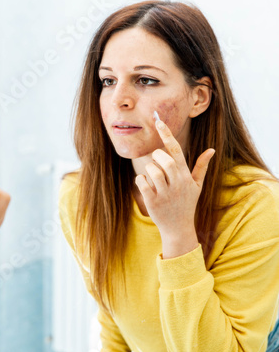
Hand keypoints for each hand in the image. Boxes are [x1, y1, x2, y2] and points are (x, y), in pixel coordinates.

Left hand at [135, 119, 214, 247]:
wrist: (178, 229)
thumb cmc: (187, 204)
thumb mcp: (196, 185)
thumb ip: (201, 166)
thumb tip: (211, 149)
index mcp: (185, 176)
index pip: (176, 150)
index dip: (167, 134)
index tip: (158, 121)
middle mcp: (177, 183)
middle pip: (163, 159)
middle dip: (156, 157)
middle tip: (157, 164)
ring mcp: (164, 193)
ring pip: (151, 170)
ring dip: (149, 170)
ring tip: (153, 179)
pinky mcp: (152, 201)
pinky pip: (141, 182)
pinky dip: (141, 180)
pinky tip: (146, 187)